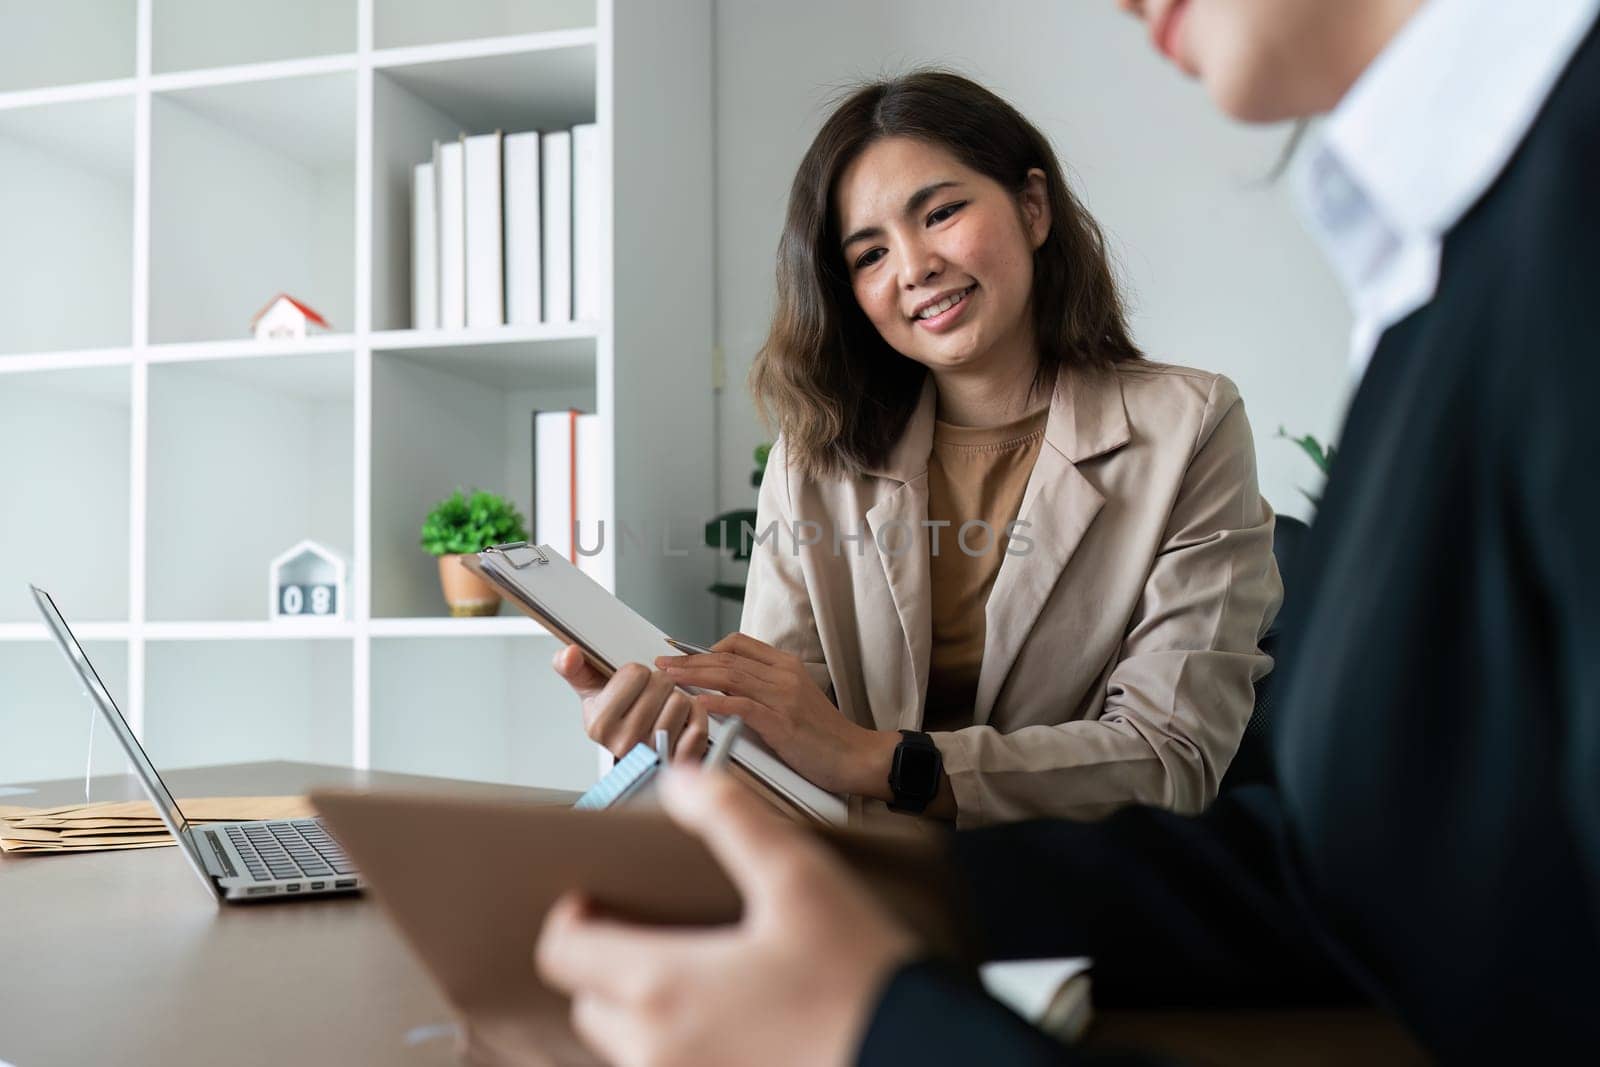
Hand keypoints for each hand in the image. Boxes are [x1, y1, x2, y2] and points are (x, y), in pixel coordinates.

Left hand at [536, 769, 917, 1066]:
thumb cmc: (860, 979)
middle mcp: (658, 1049)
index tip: (600, 898)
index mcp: (663, 986)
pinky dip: (676, 1045)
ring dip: (639, 1008)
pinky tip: (726, 1020)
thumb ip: (733, 819)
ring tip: (691, 973)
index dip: (572, 917)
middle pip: (588, 1003)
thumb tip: (681, 782)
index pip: (564, 951)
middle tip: (649, 930)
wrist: (918, 1059)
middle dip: (605, 964)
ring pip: (626, 1045)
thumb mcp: (799, 878)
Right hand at [551, 645, 709, 761]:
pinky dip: (695, 715)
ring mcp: (653, 754)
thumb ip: (574, 667)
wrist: (634, 752)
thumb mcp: (589, 692)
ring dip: (677, 698)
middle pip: (661, 684)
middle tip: (650, 696)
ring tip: (663, 708)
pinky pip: (697, 726)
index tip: (631, 686)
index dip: (637, 673)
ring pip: (681, 702)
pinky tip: (682, 717)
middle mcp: (625, 743)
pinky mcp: (680, 761)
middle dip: (658, 683)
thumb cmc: (615, 718)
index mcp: (600, 724)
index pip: (635, 673)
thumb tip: (569, 654)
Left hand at [654, 633, 897, 795]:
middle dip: (689, 660)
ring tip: (670, 676)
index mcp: (787, 666)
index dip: (705, 647)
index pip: (739, 644)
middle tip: (663, 662)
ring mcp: (783, 698)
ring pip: (730, 677)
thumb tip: (725, 688)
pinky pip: (743, 706)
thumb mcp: (794, 700)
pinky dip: (717, 702)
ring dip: (694, 676)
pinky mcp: (782, 723)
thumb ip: (764, 689)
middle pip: (727, 658)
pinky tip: (698, 702)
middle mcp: (784, 676)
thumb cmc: (824, 735)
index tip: (682, 655)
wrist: (855, 756)